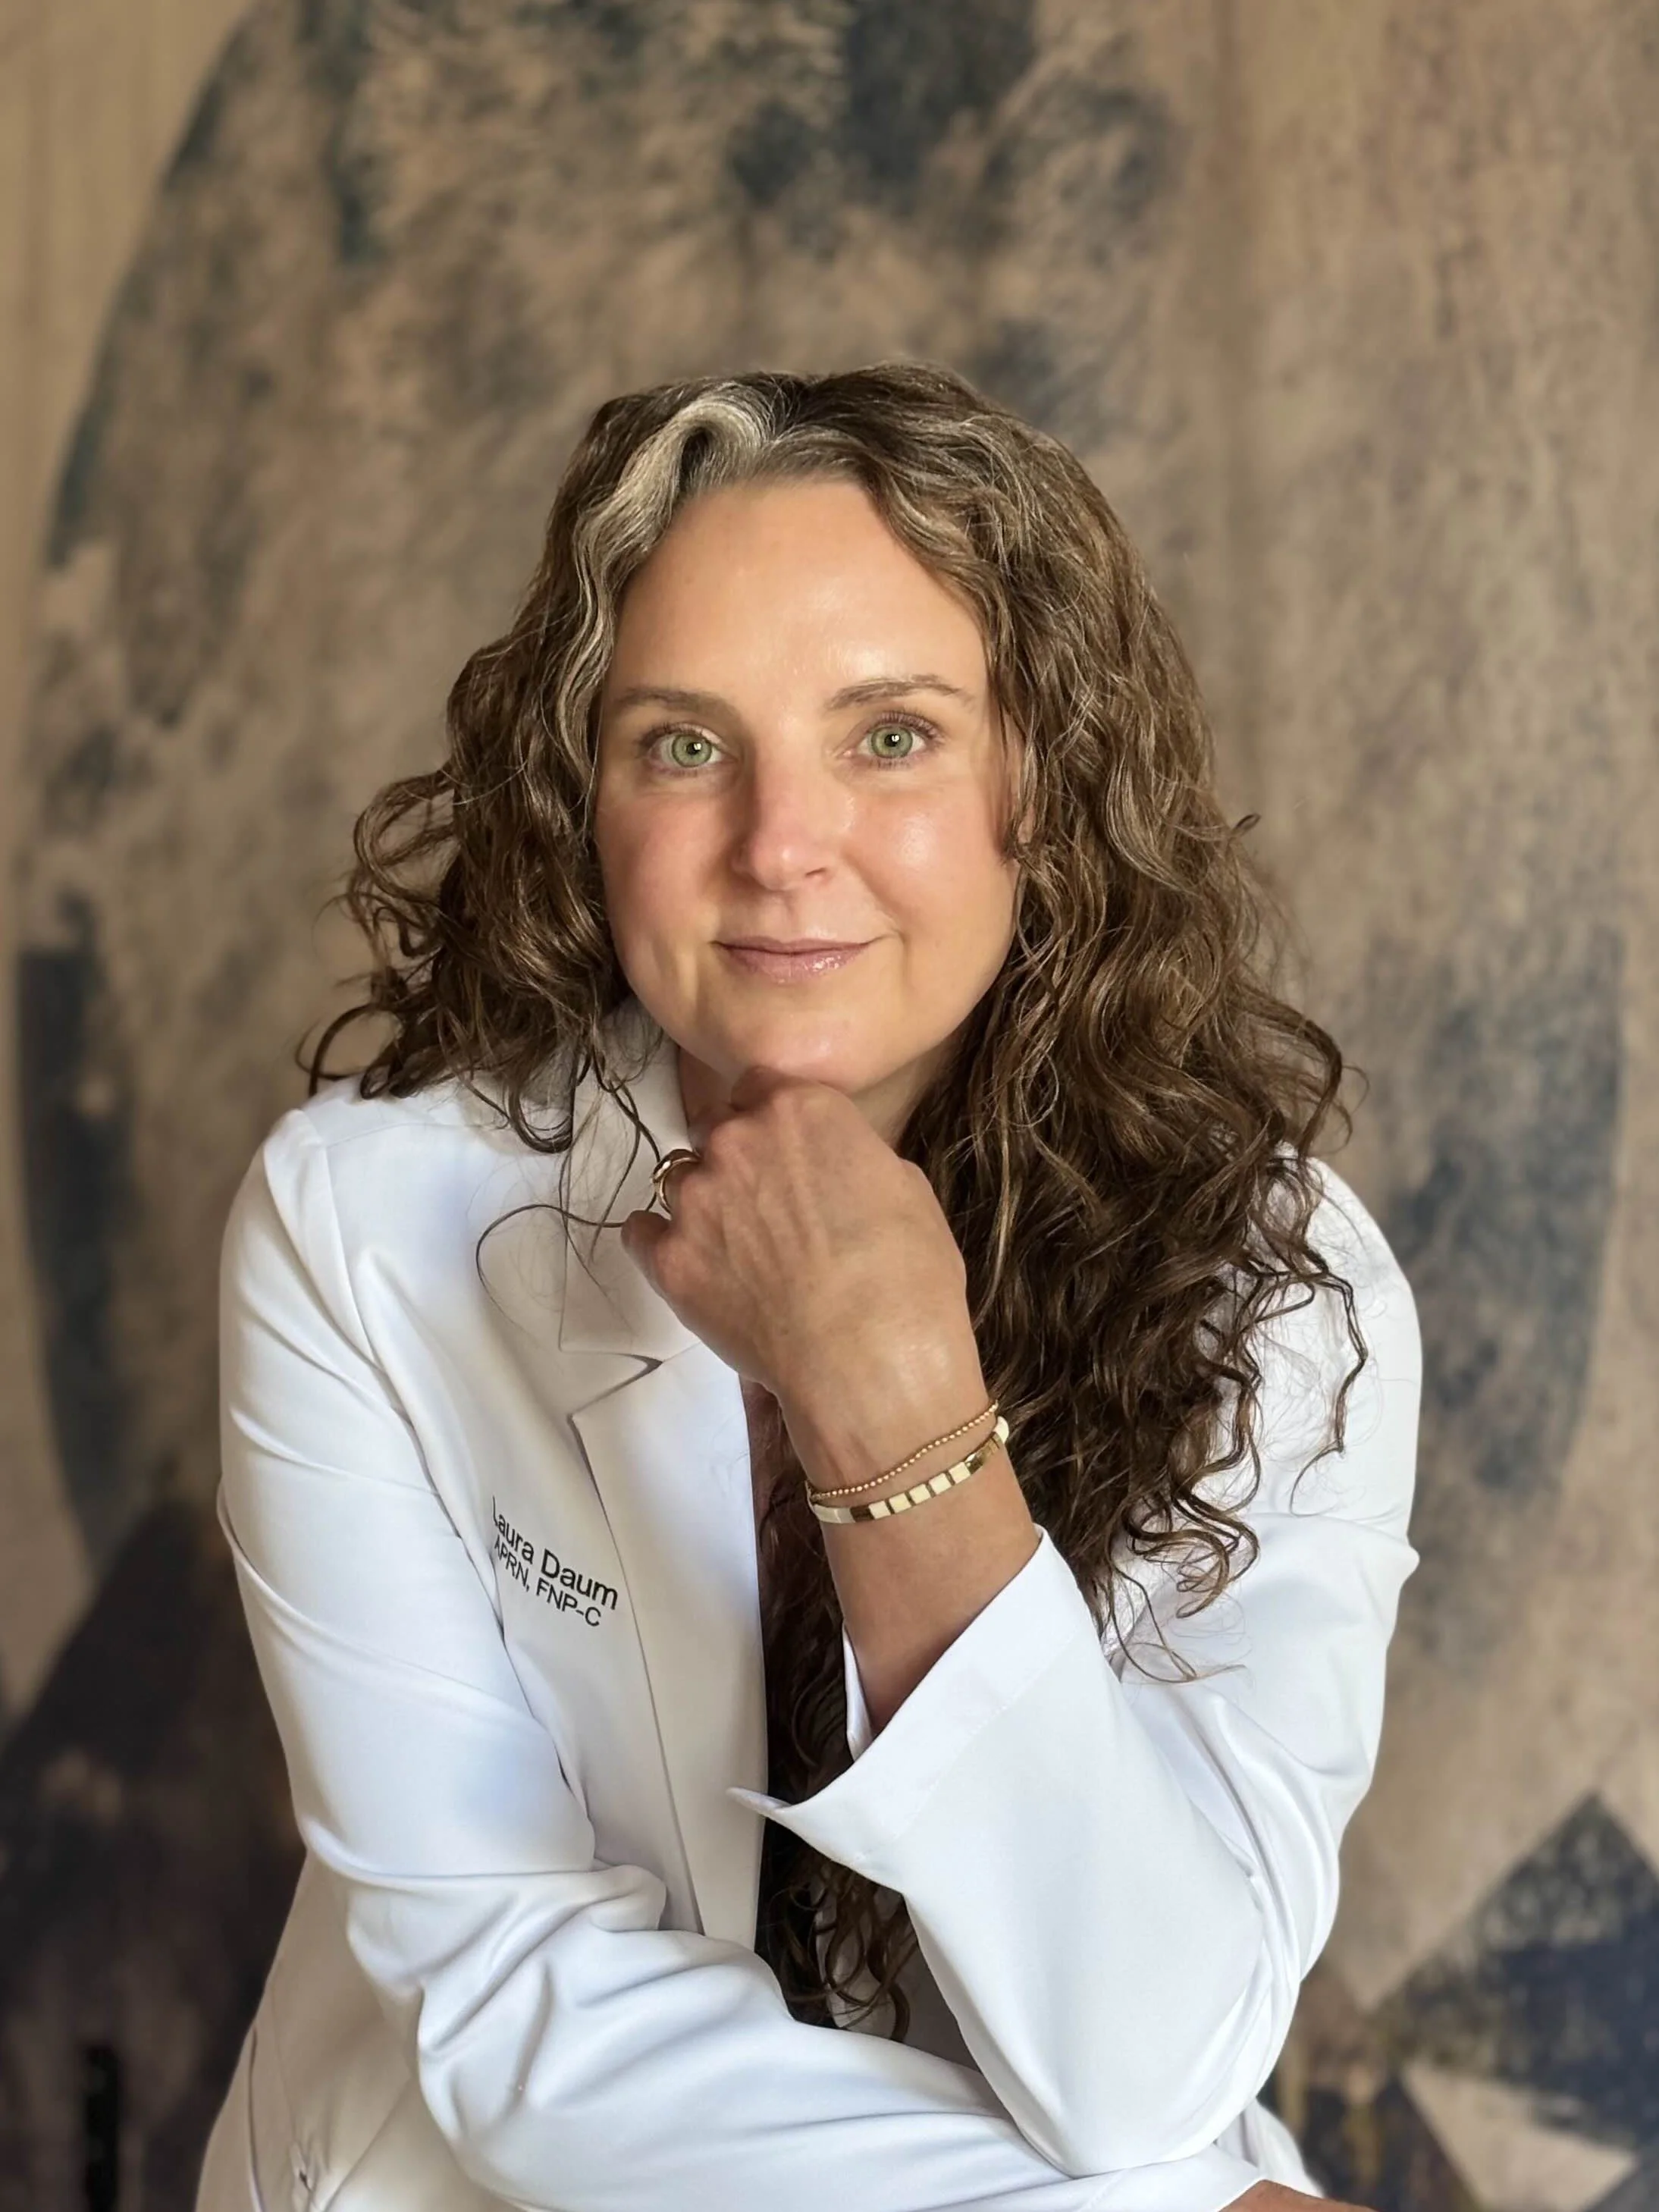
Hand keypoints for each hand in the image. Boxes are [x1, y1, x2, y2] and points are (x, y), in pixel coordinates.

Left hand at [619, 1065, 974, 1408]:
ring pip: (680, 1180)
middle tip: (767, 1205)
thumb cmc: (908, 1274)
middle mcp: (737, 1139)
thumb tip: (834, 1167)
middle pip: (716, 1128)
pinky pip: (641, 1233)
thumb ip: (851, 1157)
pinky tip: (693, 1265)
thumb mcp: (905, 1188)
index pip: (760, 1083)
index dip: (772, 1116)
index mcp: (800, 1108)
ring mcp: (695, 1199)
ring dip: (703, 1202)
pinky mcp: (668, 1259)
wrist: (869, 1358)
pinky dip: (661, 1243)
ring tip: (737, 1248)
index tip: (786, 1148)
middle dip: (737, 1157)